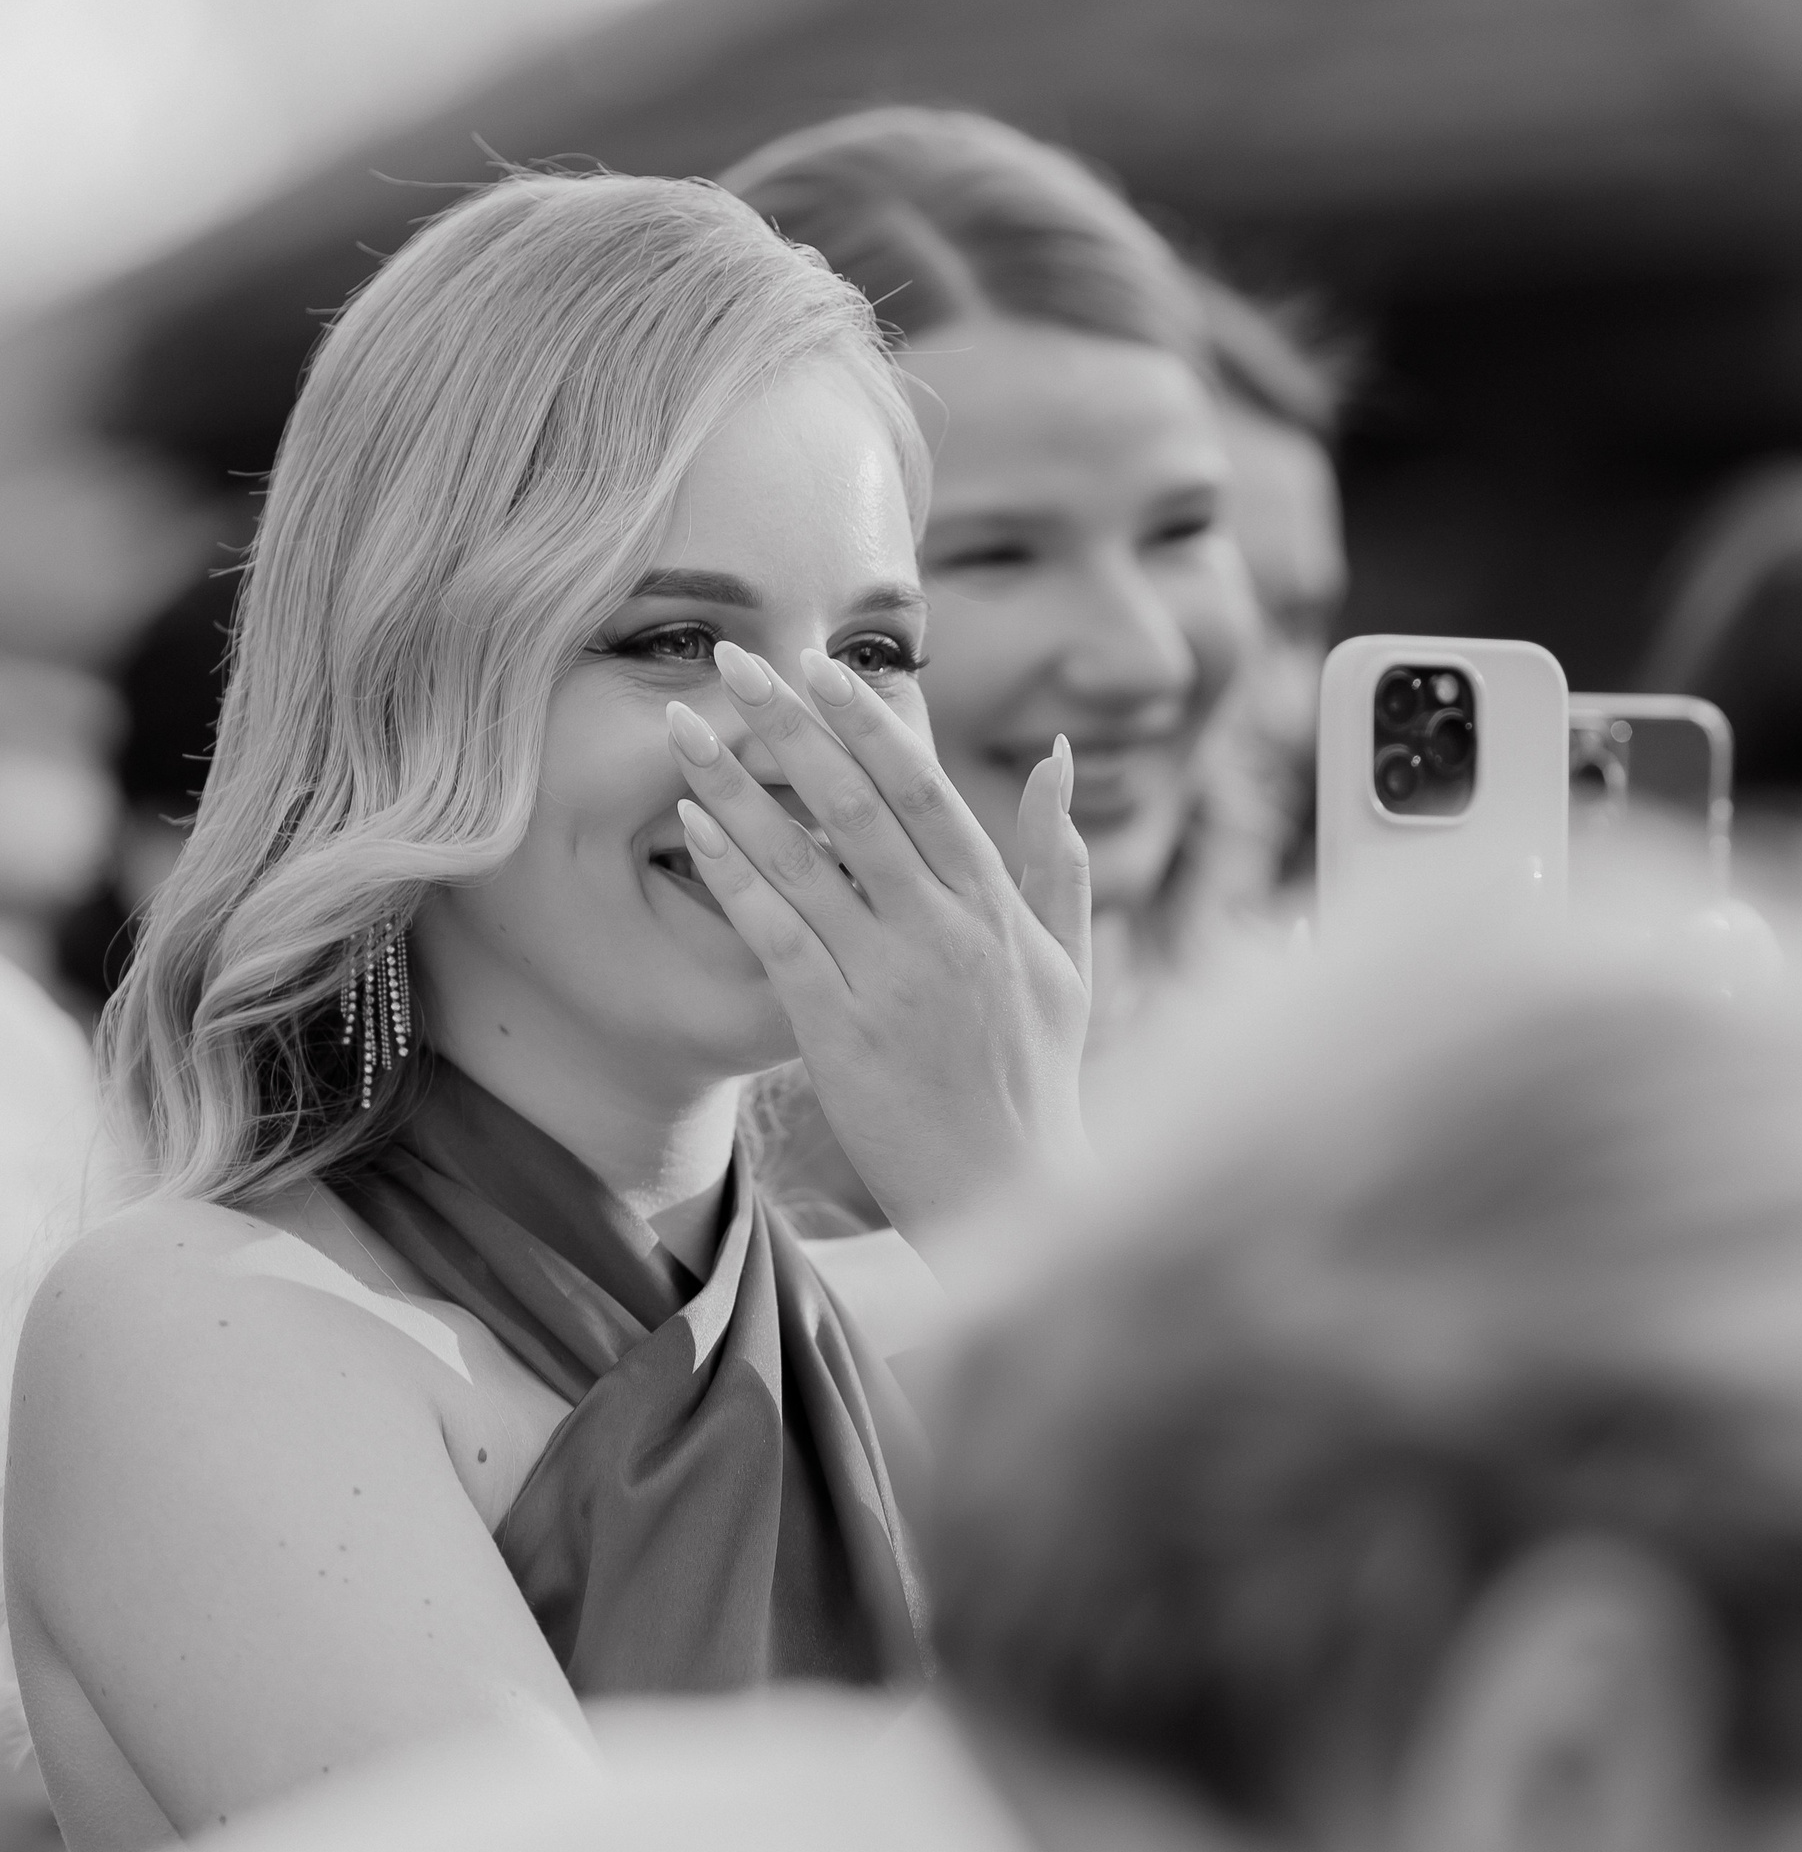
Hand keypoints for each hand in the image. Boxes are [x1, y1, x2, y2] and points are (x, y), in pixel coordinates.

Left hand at [665, 642, 1090, 1245]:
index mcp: (995, 907)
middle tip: (734, 656)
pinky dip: (735, 875)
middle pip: (857, 802)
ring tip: (684, 725)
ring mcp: (891, 981)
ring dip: (739, 783)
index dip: (867, 720)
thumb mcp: (1068, 963)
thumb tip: (1053, 757)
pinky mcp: (842, 1033)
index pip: (924, 788)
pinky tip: (693, 826)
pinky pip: (779, 936)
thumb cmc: (1036, 1082)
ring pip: (806, 858)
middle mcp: (944, 931)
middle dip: (791, 722)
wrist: (1013, 1195)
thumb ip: (1058, 856)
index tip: (818, 661)